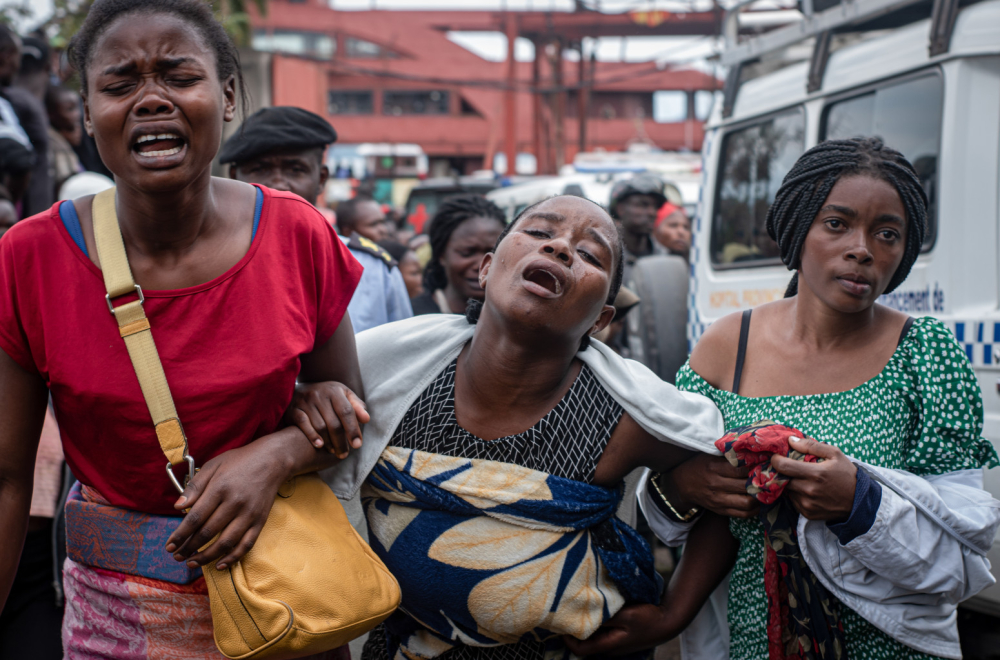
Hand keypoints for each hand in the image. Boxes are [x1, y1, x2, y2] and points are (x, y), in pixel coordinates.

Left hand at [165, 437, 290, 570]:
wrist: (273, 459)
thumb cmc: (240, 461)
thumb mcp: (213, 465)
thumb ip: (195, 486)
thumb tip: (177, 507)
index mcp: (220, 488)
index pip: (196, 518)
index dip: (180, 534)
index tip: (169, 545)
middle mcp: (235, 503)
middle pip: (208, 533)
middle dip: (189, 548)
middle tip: (177, 556)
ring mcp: (249, 514)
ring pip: (226, 543)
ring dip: (207, 557)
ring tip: (192, 563)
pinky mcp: (260, 521)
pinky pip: (246, 544)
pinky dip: (233, 558)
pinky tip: (219, 565)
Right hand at [286, 381, 369, 457]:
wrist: (300, 390)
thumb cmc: (328, 397)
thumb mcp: (344, 396)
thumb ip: (356, 407)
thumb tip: (366, 419)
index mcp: (335, 391)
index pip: (347, 412)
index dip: (353, 429)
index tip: (357, 445)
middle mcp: (320, 395)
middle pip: (334, 423)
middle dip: (341, 441)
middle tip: (345, 455)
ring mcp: (305, 401)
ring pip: (320, 426)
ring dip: (329, 442)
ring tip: (334, 451)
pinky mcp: (293, 409)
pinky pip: (303, 424)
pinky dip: (312, 436)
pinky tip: (320, 446)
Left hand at [563, 603, 678, 656]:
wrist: (668, 621)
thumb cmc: (648, 619)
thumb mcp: (625, 615)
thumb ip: (604, 617)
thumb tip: (583, 614)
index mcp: (609, 646)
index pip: (580, 649)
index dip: (566, 638)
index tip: (560, 621)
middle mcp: (609, 648)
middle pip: (584, 642)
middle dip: (574, 629)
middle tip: (566, 610)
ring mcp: (615, 643)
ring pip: (593, 636)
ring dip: (586, 624)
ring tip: (579, 606)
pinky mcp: (619, 636)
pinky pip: (602, 631)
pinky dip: (596, 622)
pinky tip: (595, 608)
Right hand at [667, 452, 758, 517]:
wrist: (682, 484)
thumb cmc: (698, 465)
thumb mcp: (710, 455)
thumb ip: (728, 455)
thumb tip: (752, 451)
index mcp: (714, 468)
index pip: (740, 469)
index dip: (755, 467)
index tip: (765, 464)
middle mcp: (716, 485)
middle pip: (746, 486)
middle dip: (760, 482)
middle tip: (769, 478)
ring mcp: (718, 500)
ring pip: (747, 503)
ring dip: (759, 498)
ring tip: (765, 491)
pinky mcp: (720, 510)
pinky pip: (742, 514)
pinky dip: (754, 510)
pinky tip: (758, 502)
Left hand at [770, 436, 856, 520]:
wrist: (859, 501)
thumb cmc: (846, 474)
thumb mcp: (835, 454)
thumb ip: (811, 445)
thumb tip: (791, 440)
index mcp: (815, 473)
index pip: (783, 466)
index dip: (776, 460)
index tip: (777, 457)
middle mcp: (809, 490)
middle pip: (782, 479)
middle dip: (783, 472)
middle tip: (789, 467)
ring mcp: (807, 504)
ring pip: (787, 490)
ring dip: (790, 483)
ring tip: (801, 479)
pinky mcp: (807, 513)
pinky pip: (793, 501)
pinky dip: (796, 494)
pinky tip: (807, 490)